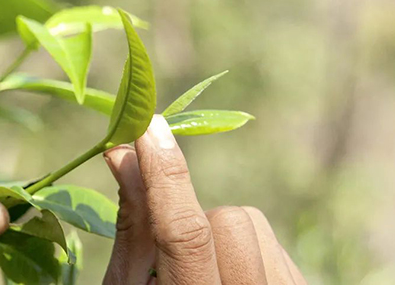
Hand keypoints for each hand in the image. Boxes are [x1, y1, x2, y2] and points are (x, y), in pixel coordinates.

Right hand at [103, 115, 305, 284]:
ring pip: (251, 224)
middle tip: (167, 252)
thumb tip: (123, 154)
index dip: (165, 174)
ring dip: (217, 232)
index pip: (185, 233)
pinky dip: (241, 244)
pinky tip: (227, 272)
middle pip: (227, 222)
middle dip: (191, 220)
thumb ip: (133, 225)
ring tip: (198, 268)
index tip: (149, 126)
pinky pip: (271, 240)